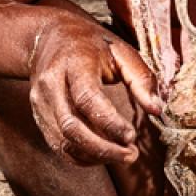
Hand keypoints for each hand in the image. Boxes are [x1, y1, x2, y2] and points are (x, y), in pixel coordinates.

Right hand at [25, 12, 161, 164]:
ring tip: (123, 156)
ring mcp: (40, 102)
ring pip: (63, 141)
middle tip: (131, 155)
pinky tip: (103, 155)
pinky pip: (58, 145)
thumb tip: (157, 109)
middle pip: (71, 126)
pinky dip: (81, 157)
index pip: (86, 98)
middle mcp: (51, 84)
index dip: (109, 122)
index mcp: (73, 63)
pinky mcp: (39, 116)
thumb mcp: (121, 50)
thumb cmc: (92, 45)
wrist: (50, 38)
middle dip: (102, 148)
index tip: (131, 136)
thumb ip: (141, 78)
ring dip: (94, 156)